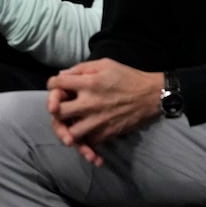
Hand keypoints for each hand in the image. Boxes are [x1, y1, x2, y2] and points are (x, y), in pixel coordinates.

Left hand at [45, 59, 164, 165]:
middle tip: (58, 110)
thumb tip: (61, 75)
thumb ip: (80, 68)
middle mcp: (90, 103)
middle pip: (57, 112)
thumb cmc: (127, 77)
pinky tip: (84, 139)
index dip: (53, 85)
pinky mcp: (107, 133)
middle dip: (54, 110)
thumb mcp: (104, 64)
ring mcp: (98, 120)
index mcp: (88, 83)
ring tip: (69, 126)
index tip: (58, 87)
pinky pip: (88, 142)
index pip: (55, 84)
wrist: (152, 95)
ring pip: (70, 133)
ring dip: (66, 130)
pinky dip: (85, 142)